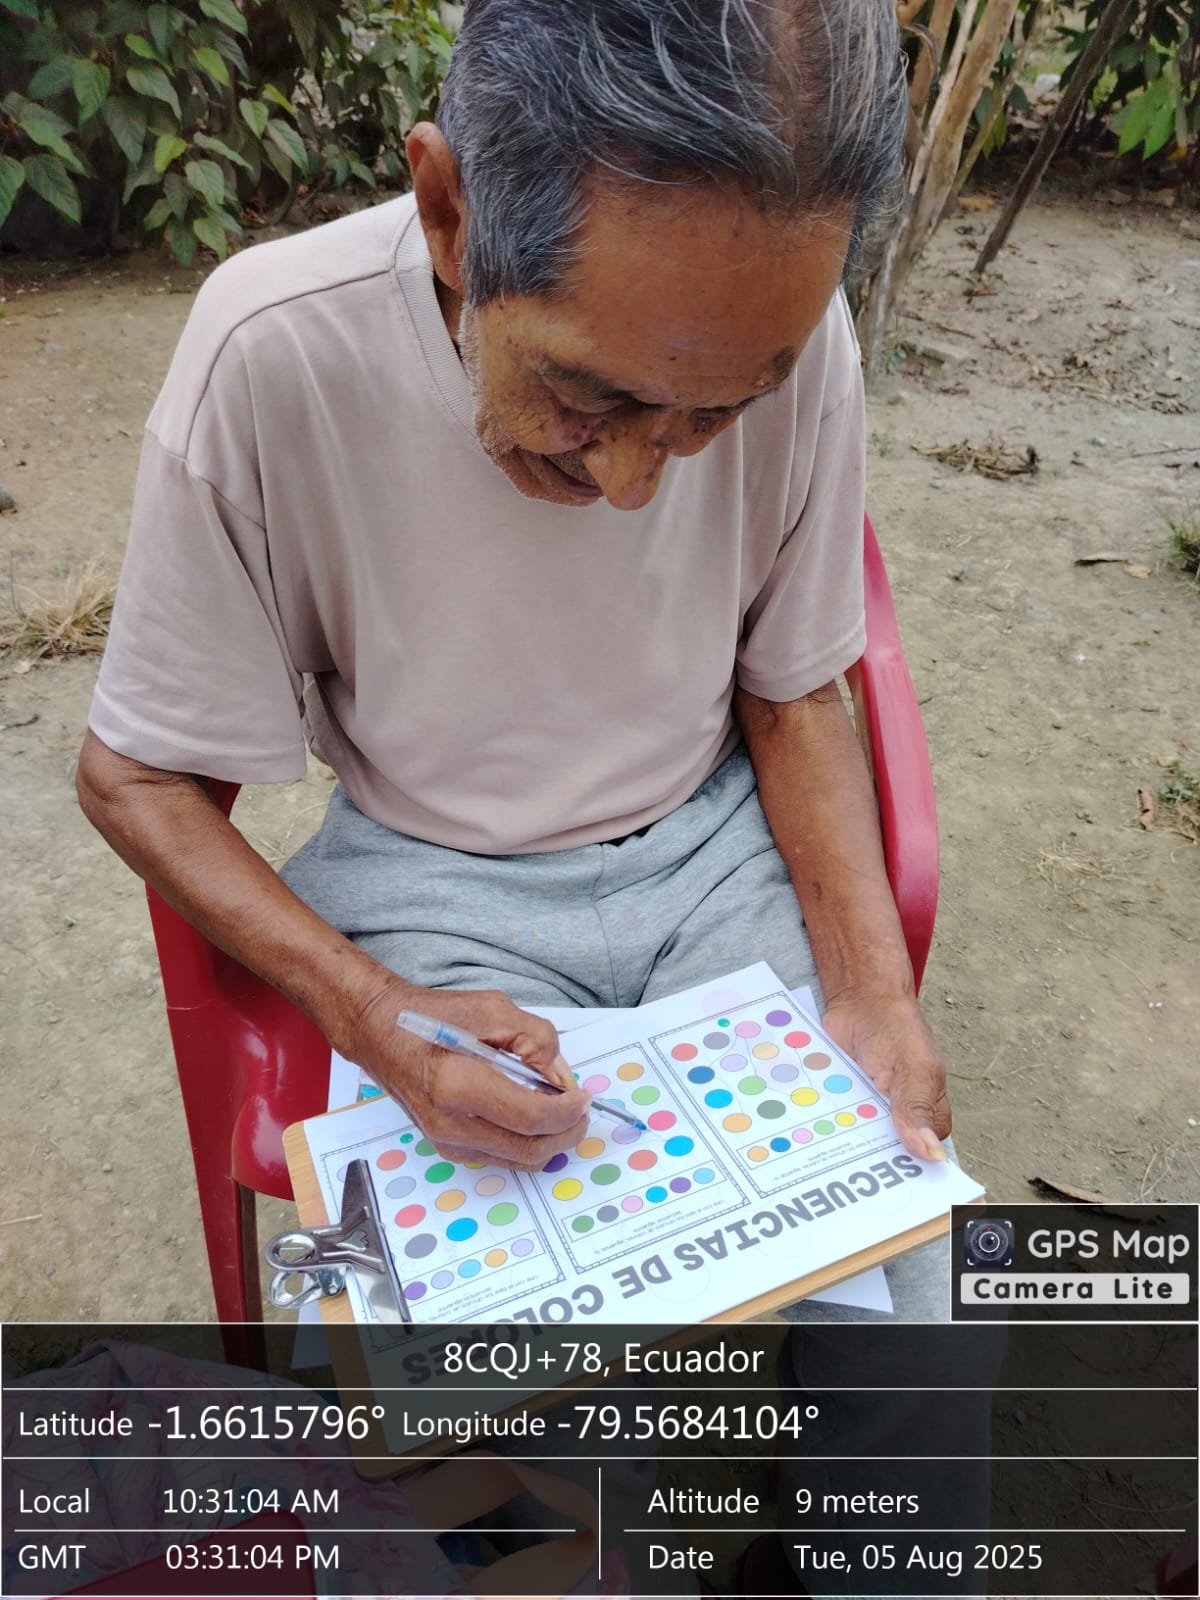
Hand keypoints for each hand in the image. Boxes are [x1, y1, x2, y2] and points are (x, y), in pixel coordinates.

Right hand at [350, 981, 590, 1169]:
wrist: (382, 1034)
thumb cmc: (434, 1017)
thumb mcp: (493, 1010)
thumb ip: (537, 1041)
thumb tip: (562, 1079)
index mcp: (460, 1084)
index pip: (531, 1117)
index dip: (568, 1111)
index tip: (585, 1096)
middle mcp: (452, 1123)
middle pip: (529, 1149)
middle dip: (567, 1134)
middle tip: (582, 1112)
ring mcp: (447, 1142)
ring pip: (518, 1160)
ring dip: (549, 1142)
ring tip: (561, 1113)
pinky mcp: (446, 1148)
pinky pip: (500, 1157)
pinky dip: (526, 1143)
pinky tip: (532, 1117)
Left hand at [821, 993, 950, 1163]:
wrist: (859, 997)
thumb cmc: (896, 1027)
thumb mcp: (914, 1067)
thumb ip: (918, 1107)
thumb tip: (932, 1154)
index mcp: (928, 1112)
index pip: (920, 1156)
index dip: (903, 1167)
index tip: (881, 1178)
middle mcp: (899, 1115)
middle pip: (882, 1152)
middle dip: (863, 1157)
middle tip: (841, 1165)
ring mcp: (869, 1109)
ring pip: (853, 1138)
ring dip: (837, 1141)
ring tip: (816, 1149)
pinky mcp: (843, 1099)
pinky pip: (832, 1118)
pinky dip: (819, 1120)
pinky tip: (801, 1126)